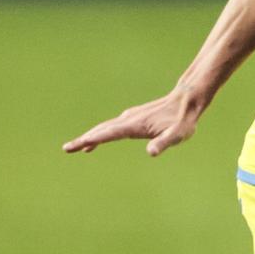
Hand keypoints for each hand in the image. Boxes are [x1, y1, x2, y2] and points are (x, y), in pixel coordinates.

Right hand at [63, 88, 204, 156]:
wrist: (187, 100)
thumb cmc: (183, 120)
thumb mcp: (178, 135)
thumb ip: (164, 143)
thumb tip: (151, 153)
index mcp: (134, 125)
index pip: (107, 134)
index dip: (90, 141)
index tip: (74, 146)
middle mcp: (128, 119)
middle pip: (101, 130)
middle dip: (84, 139)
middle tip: (67, 148)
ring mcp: (130, 118)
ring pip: (105, 128)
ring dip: (90, 137)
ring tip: (76, 147)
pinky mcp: (134, 118)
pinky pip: (112, 127)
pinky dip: (101, 134)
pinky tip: (97, 141)